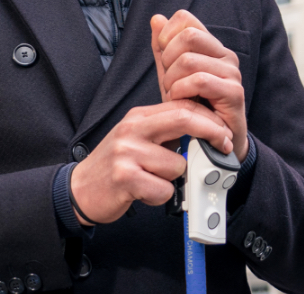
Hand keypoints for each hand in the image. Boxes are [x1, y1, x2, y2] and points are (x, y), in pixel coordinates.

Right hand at [69, 100, 231, 225]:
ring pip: (177, 165)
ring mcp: (127, 153)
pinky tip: (143, 192)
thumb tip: (204, 132)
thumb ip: (165, 132)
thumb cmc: (115, 166)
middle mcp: (132, 130)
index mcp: (138, 117)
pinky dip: (159, 195)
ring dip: (173, 180)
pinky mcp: (125, 178)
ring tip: (152, 180)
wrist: (80, 189)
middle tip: (223, 146)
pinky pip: (163, 188)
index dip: (209, 118)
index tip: (223, 132)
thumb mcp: (137, 139)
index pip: (181, 107)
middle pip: (183, 120)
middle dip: (211, 133)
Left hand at [151, 10, 247, 162]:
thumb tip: (156, 18)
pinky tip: (182, 102)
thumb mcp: (171, 75)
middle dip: (168, 59)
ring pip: (189, 60)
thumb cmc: (192, 108)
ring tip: (175, 96)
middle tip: (168, 82)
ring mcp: (231, 73)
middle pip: (187, 35)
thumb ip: (164, 49)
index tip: (164, 58)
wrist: (212, 142)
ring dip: (172, 81)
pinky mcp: (234, 92)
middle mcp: (224, 55)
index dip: (167, 35)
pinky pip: (199, 81)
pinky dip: (182, 92)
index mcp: (211, 46)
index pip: (185, 18)